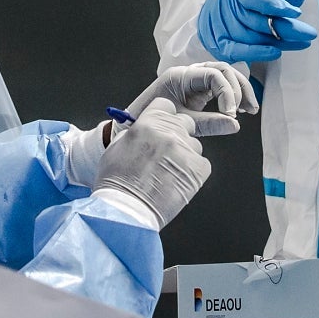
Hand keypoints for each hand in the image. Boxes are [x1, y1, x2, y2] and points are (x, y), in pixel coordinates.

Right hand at [97, 98, 211, 226]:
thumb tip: (143, 129)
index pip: (165, 106)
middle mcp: (169, 133)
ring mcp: (185, 151)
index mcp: (147, 123)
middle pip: (184, 123)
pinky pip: (202, 164)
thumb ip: (135, 133)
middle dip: (177, 135)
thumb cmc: (116, 183)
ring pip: (193, 145)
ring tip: (169, 174)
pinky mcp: (199, 169)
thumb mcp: (116, 147)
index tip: (162, 125)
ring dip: (185, 155)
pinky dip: (193, 172)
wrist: (126, 211)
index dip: (163, 116)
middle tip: (166, 153)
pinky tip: (177, 182)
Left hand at [129, 62, 257, 136]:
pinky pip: (220, 85)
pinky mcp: (199, 88)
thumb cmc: (153, 120)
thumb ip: (209, 123)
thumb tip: (235, 126)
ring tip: (249, 109)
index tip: (230, 114)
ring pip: (225, 75)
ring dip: (240, 90)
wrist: (135, 122)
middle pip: (224, 70)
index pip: (214, 74)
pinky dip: (232, 94)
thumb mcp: (183, 122)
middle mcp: (190, 72)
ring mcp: (195, 78)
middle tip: (246, 110)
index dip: (227, 92)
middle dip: (239, 88)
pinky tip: (238, 109)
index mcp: (182, 76)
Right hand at [196, 0, 317, 61]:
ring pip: (254, 38)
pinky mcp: (220, 46)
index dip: (275, 5)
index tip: (295, 12)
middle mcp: (226, 9)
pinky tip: (277, 53)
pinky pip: (241, 52)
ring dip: (280, 42)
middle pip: (258, 22)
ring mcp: (221, 29)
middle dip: (286, 28)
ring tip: (301, 43)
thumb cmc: (236, 3)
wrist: (209, 14)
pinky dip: (259, 53)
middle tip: (309, 33)